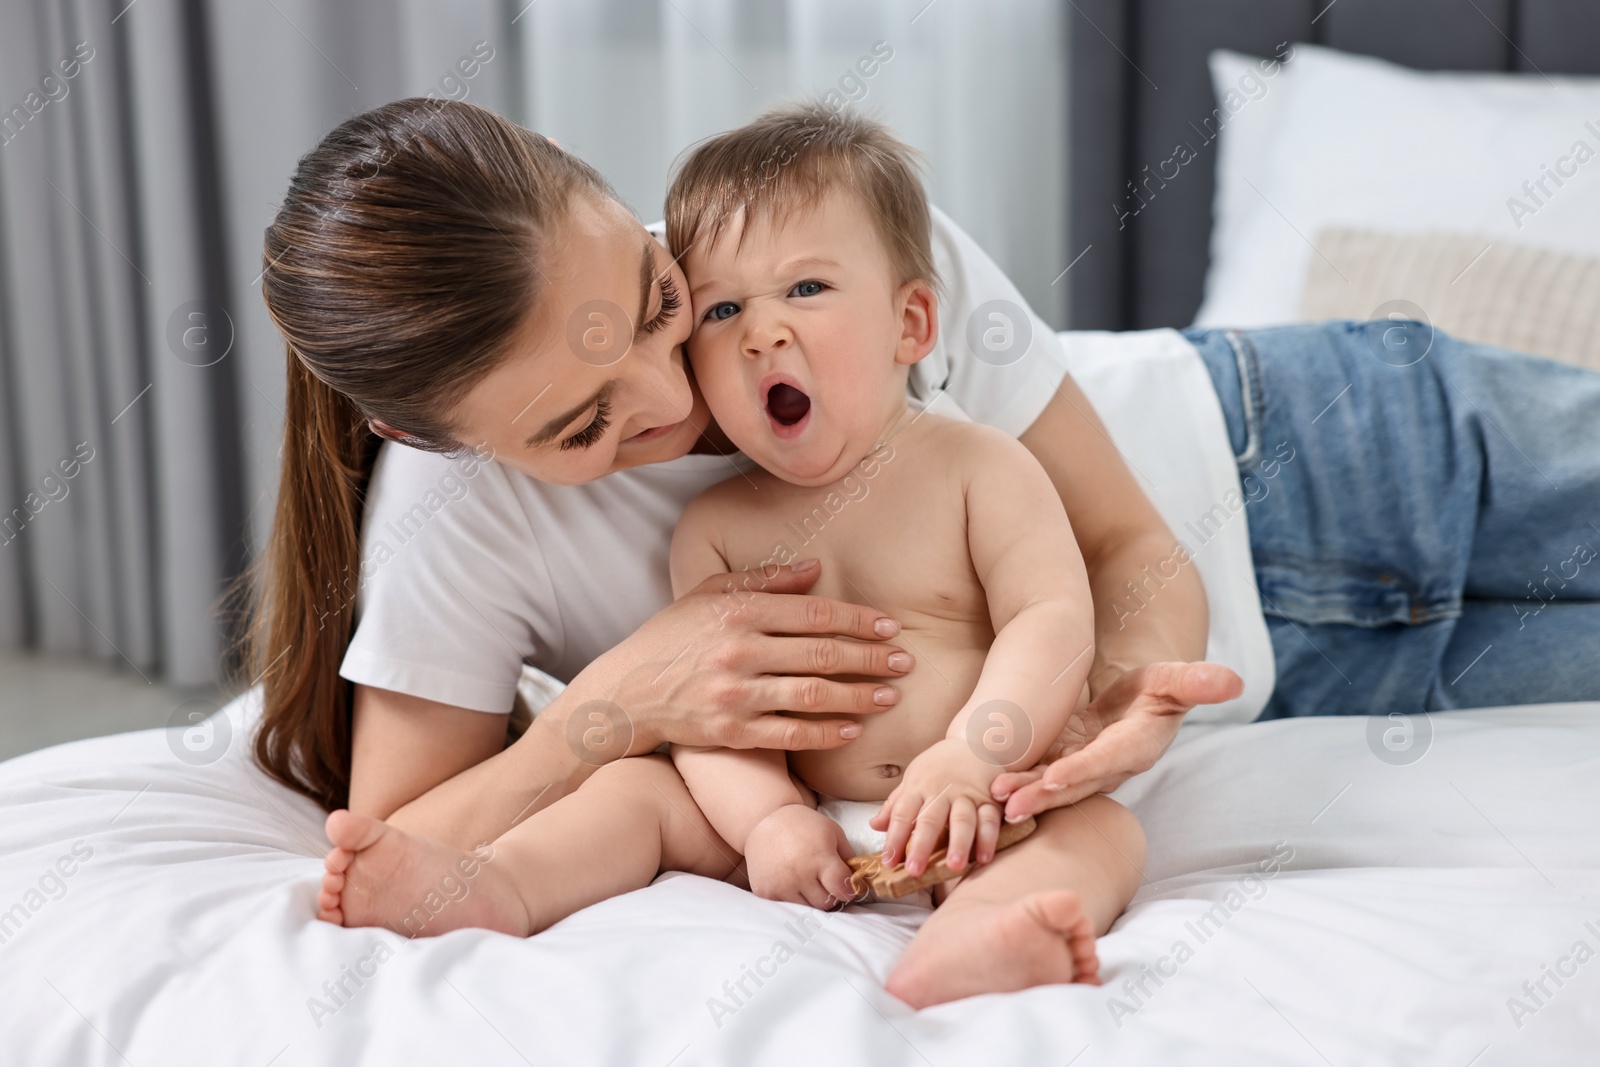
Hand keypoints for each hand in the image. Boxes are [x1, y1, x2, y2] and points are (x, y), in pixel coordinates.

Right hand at [568, 561, 914, 754]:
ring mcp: (735, 696)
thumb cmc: (673, 637)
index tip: (889, 626)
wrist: (627, 693)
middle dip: (870, 658)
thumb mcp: (710, 594)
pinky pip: (789, 734)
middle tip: (904, 661)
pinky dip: (824, 732)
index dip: (857, 620)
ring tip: (889, 696)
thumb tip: (817, 569)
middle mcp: (738, 652)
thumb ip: (765, 580)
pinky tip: (852, 728)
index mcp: (738, 612)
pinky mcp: (731, 733)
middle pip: (821, 655)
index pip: (813, 614)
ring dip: (857, 697)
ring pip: (812, 697)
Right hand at [744, 804, 857, 908]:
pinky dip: (794, 898)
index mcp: (819, 858)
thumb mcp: (833, 832)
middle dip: (831, 894)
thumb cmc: (804, 825)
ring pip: (808, 908)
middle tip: (826, 881)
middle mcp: (800, 874)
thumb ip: (849, 857)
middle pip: (827, 903)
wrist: (764, 821)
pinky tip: (792, 881)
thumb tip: (860, 880)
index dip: (848, 889)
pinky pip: (788, 907)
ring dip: (813, 898)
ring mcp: (781, 885)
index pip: (842, 890)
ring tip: (808, 879)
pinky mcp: (767, 892)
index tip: (846, 884)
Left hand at [871, 738, 1003, 877]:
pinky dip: (989, 838)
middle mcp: (942, 791)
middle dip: (922, 846)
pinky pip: (990, 819)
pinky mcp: (990, 799)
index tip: (888, 861)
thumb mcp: (913, 778)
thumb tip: (875, 825)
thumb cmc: (939, 766)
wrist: (975, 742)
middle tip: (915, 870)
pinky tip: (984, 857)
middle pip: (930, 820)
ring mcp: (967, 795)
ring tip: (954, 866)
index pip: (903, 814)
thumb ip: (896, 804)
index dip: (894, 838)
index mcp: (919, 786)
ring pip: (963, 820)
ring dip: (959, 843)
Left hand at [991, 661, 1242, 818]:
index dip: (1082, 771)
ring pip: (1051, 789)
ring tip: (994, 800)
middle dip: (1043, 796)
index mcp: (1135, 746)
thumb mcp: (1175, 680)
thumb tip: (1234, 681)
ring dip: (1024, 796)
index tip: (1055, 779)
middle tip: (1009, 805)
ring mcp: (1082, 770)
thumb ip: (1198, 682)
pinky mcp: (1061, 766)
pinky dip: (1016, 788)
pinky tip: (987, 792)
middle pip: (1074, 785)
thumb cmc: (1157, 691)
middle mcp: (1107, 767)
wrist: (1136, 707)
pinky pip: (1038, 782)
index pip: (1107, 761)